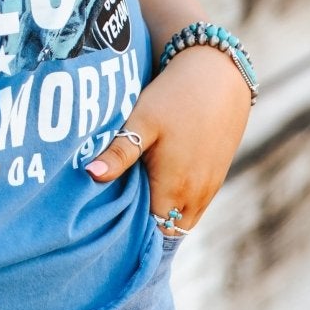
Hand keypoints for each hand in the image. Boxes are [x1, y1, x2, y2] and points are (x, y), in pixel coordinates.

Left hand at [84, 44, 251, 231]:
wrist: (218, 75)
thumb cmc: (175, 97)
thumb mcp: (142, 121)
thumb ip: (119, 152)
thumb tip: (91, 175)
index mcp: (175, 189)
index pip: (152, 232)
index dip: (131, 233)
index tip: (109, 228)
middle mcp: (196, 196)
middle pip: (168, 232)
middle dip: (146, 230)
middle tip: (117, 218)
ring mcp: (210, 188)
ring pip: (184, 220)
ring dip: (163, 217)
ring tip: (135, 204)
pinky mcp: (216, 176)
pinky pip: (195, 205)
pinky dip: (178, 204)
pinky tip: (159, 187)